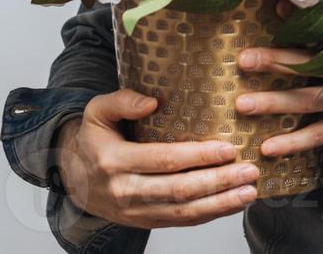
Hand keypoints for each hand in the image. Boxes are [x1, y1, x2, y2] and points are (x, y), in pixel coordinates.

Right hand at [56, 89, 258, 227]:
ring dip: (220, 204)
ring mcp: (134, 212)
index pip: (164, 160)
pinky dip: (209, 216)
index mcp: (114, 160)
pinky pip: (180, 223)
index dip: (198, 156)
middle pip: (179, 190)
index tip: (228, 149)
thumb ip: (121, 100)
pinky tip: (233, 204)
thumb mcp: (97, 111)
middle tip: (249, 170)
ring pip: (183, 213)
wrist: (74, 177)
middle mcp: (124, 191)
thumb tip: (151, 102)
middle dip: (218, 182)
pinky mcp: (144, 223)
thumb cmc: (94, 138)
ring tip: (249, 192)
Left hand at [235, 24, 322, 158]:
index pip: (322, 27)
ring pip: (306, 97)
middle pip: (306, 61)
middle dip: (271, 59)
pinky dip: (294, 142)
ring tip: (241, 105)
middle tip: (240, 59)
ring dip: (272, 102)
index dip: (294, 18)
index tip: (267, 7)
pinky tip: (270, 147)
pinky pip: (320, 134)